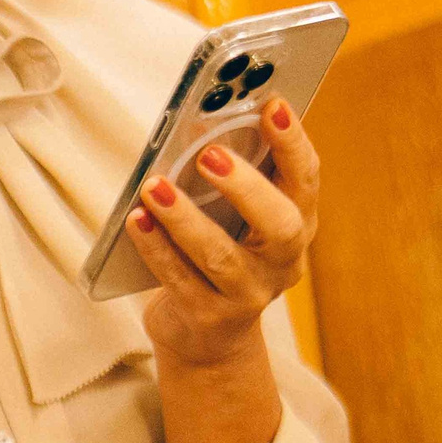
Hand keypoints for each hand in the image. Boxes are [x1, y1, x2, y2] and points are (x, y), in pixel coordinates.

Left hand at [126, 97, 319, 367]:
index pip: (306, 179)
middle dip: (246, 187)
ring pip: (222, 257)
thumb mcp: (234, 216)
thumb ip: (229, 176)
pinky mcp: (210, 318)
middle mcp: (283, 262)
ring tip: (154, 186)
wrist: (206, 338)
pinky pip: (180, 280)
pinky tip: (135, 219)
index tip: (272, 104)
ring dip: (185, 219)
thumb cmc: (218, 252)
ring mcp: (249, 295)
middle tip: (208, 155)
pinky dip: (155, 247)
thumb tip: (202, 121)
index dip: (293, 142)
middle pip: (280, 225)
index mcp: (297, 223)